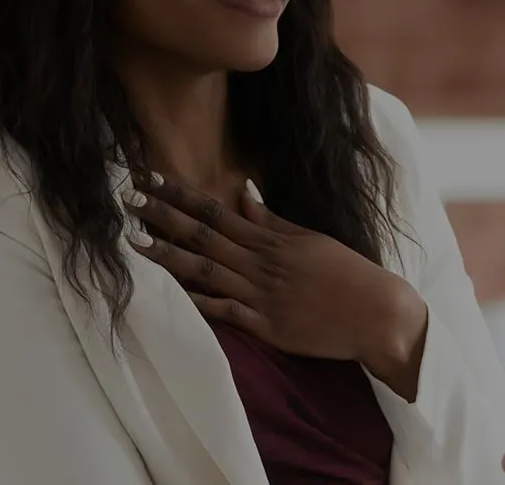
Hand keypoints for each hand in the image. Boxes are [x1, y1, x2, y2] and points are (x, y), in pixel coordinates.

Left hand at [125, 174, 429, 395]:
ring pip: (206, 271)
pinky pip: (225, 313)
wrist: (377, 314)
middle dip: (163, 216)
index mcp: (270, 240)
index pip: (215, 211)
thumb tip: (242, 190)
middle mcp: (261, 263)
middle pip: (202, 235)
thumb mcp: (308, 238)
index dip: (179, 194)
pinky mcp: (267, 326)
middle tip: (126, 198)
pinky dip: (198, 303)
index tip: (150, 178)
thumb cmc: (346, 273)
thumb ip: (270, 219)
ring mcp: (262, 295)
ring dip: (169, 256)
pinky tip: (169, 295)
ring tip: (135, 241)